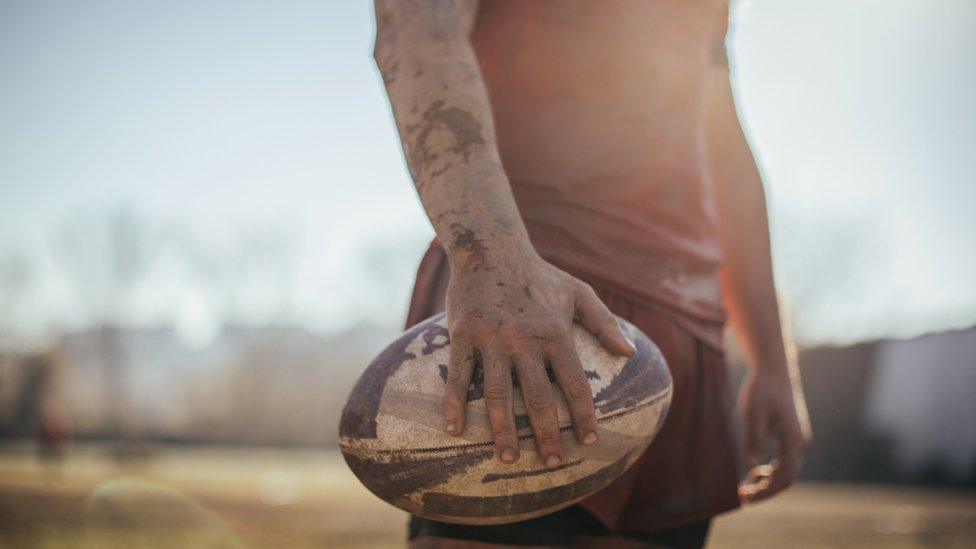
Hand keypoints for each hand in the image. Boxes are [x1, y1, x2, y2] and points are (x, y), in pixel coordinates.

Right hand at [443, 254, 635, 467]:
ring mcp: (491, 338)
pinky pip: (458, 376)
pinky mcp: (463, 334)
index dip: (584, 415)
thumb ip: (605, 322)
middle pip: (536, 398)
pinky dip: (454, 404)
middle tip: (552, 464)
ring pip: (497, 394)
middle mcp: (524, 339)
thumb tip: (632, 353)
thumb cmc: (538, 274)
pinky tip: (455, 431)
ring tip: (508, 460)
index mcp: (555, 332)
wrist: (489, 247)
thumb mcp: (579, 292)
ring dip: (503, 430)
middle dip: (547, 435)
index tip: (591, 442)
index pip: (574, 383)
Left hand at [737, 368, 811, 503]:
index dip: (766, 492)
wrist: (773, 368)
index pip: (785, 477)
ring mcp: (796, 439)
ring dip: (767, 482)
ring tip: (744, 488)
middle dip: (765, 490)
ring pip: (785, 470)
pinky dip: (770, 471)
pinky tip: (754, 472)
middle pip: (786, 478)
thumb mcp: (752, 415)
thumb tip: (752, 469)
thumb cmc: (762, 389)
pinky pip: (783, 461)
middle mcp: (799, 443)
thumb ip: (753, 441)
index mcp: (794, 440)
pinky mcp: (789, 435)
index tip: (746, 497)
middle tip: (742, 497)